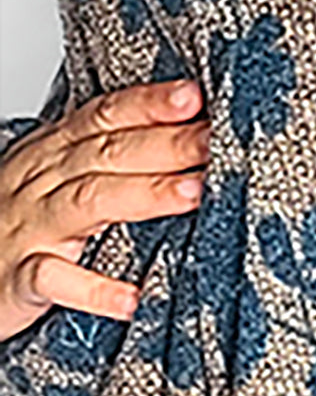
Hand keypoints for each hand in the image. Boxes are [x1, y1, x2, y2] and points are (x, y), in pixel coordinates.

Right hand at [0, 78, 209, 342]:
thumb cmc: (15, 225)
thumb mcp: (54, 178)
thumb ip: (109, 156)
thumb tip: (186, 132)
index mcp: (54, 154)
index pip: (104, 116)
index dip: (148, 104)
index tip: (194, 98)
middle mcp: (42, 184)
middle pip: (108, 154)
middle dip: (166, 144)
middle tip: (215, 141)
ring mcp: (29, 230)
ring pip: (87, 203)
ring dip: (143, 195)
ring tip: (193, 194)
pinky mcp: (17, 280)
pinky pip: (52, 279)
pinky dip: (91, 288)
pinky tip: (130, 297)